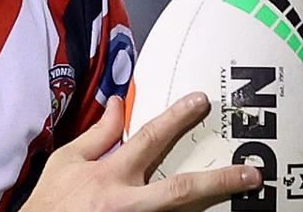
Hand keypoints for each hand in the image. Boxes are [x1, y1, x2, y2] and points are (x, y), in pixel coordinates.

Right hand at [21, 92, 261, 211]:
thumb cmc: (51, 201)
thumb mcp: (68, 160)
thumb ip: (99, 134)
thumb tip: (120, 104)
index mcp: (110, 175)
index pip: (150, 139)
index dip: (178, 118)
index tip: (201, 102)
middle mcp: (127, 204)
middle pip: (181, 190)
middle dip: (219, 181)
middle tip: (251, 173)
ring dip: (213, 204)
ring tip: (243, 193)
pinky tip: (208, 211)